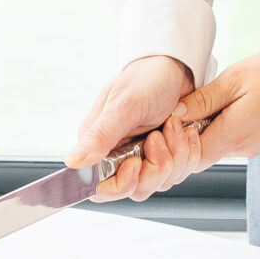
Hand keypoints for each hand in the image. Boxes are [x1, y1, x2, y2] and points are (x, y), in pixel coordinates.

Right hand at [66, 54, 194, 202]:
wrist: (175, 68)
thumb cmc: (146, 79)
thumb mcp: (124, 105)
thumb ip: (100, 135)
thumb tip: (72, 161)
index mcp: (99, 146)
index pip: (101, 189)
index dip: (120, 184)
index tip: (136, 163)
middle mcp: (119, 156)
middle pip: (134, 190)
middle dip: (155, 168)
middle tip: (158, 137)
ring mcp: (143, 158)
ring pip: (159, 183)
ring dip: (175, 156)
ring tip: (172, 125)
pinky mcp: (164, 157)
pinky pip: (178, 173)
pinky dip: (187, 154)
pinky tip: (185, 131)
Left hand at [173, 50, 259, 166]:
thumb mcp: (235, 79)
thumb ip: (204, 99)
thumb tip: (176, 112)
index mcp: (232, 136)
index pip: (191, 158)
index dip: (175, 143)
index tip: (172, 117)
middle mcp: (242, 148)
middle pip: (202, 154)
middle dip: (188, 136)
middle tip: (187, 106)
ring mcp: (254, 146)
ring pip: (217, 145)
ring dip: (207, 128)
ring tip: (210, 99)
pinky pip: (233, 139)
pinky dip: (223, 125)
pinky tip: (228, 103)